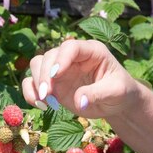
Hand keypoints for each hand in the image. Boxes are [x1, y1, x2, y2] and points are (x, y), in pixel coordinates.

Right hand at [22, 40, 144, 118]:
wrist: (116, 103)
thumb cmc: (120, 92)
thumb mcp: (116, 91)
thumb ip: (98, 93)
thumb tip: (78, 102)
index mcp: (91, 51)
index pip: (70, 47)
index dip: (61, 59)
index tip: (56, 76)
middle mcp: (72, 57)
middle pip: (49, 56)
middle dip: (45, 75)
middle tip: (48, 96)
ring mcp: (61, 70)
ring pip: (38, 65)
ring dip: (36, 83)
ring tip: (45, 102)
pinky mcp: (53, 85)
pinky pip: (33, 82)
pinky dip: (31, 92)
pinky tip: (40, 105)